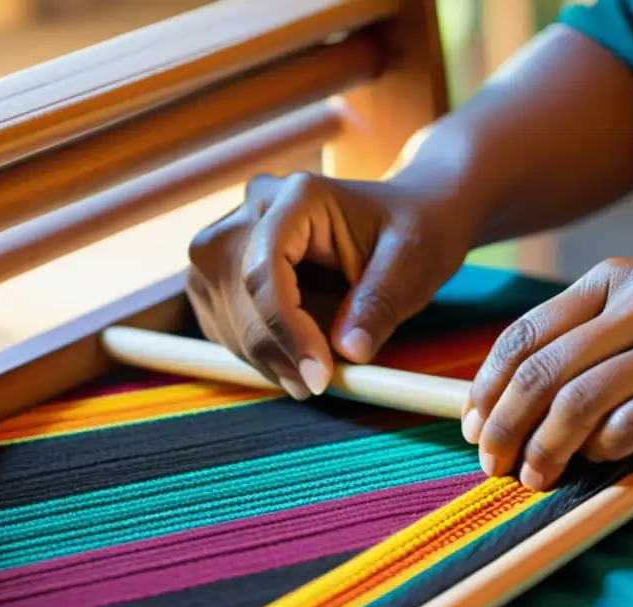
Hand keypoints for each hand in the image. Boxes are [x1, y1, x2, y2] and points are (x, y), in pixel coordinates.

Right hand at [186, 171, 471, 398]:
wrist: (407, 217)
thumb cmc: (413, 233)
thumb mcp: (412, 265)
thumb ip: (379, 306)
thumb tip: (349, 352)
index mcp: (300, 196)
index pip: (265, 265)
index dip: (285, 327)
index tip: (319, 375)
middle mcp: (255, 205)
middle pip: (233, 284)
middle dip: (271, 346)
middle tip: (315, 385)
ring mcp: (233, 232)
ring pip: (218, 303)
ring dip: (258, 352)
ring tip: (308, 377)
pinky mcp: (225, 263)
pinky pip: (218, 313)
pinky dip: (250, 347)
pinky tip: (291, 361)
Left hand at [462, 256, 632, 489]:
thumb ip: (603, 330)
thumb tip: (526, 388)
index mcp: (623, 275)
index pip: (528, 330)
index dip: (489, 381)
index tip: (473, 418)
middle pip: (542, 368)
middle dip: (502, 422)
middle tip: (488, 461)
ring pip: (576, 400)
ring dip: (543, 447)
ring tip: (531, 477)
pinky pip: (631, 422)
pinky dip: (602, 447)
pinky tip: (595, 461)